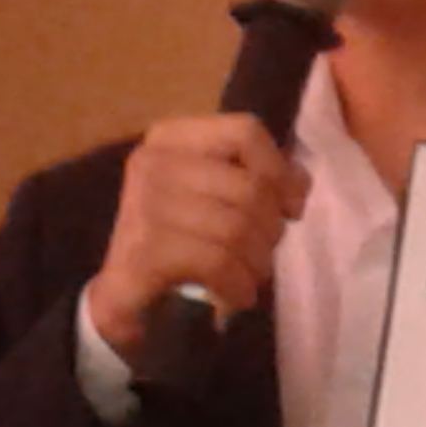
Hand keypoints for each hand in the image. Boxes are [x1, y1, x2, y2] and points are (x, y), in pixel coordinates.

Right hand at [85, 114, 307, 364]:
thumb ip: (260, 177)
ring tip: (250, 276)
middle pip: (250, 188)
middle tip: (262, 254)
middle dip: (271, 230)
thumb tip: (299, 182)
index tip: (291, 208)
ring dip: (257, 263)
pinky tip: (236, 294)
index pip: (245, 132)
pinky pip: (218, 263)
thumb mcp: (219, 196)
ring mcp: (143, 206)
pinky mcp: (143, 252)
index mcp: (171, 138)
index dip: (280, 171)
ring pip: (237, 229)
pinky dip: (239, 286)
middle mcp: (151, 162)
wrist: (126, 293)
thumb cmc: (182, 238)